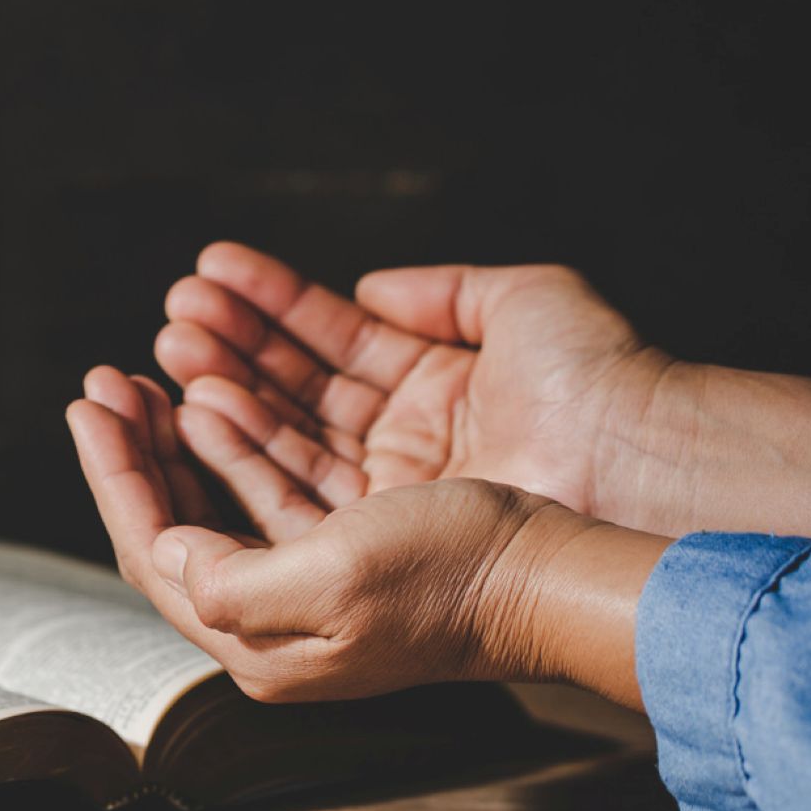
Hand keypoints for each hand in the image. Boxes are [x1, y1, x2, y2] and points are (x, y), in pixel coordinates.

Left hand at [67, 367, 664, 707]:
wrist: (555, 579)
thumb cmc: (456, 579)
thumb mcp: (336, 578)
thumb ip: (231, 579)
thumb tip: (162, 551)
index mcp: (258, 642)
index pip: (151, 549)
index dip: (113, 472)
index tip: (89, 403)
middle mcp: (274, 620)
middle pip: (171, 522)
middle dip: (134, 446)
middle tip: (108, 379)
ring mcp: (311, 584)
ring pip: (213, 497)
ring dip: (177, 431)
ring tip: (153, 372)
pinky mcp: (348, 548)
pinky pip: (264, 485)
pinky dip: (233, 437)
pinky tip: (216, 397)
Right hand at [154, 242, 810, 540]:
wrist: (643, 467)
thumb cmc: (602, 385)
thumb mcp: (525, 301)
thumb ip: (441, 288)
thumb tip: (369, 286)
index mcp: (441, 384)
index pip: (332, 340)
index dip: (269, 306)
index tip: (210, 275)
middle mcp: (410, 442)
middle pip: (294, 390)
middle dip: (227, 348)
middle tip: (171, 315)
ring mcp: (393, 492)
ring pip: (282, 436)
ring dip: (220, 390)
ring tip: (167, 349)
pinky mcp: (381, 535)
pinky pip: (292, 487)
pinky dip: (240, 446)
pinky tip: (196, 404)